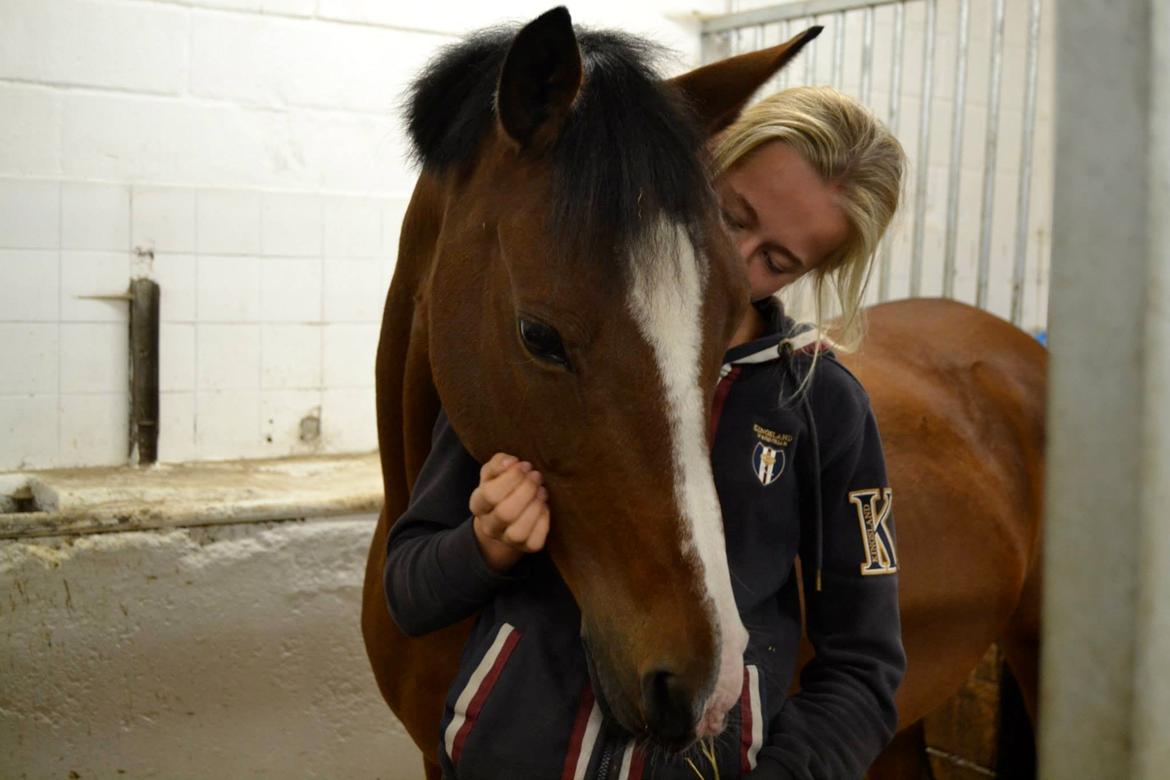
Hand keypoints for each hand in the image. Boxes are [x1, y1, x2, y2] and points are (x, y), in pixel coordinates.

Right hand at [470, 453, 550, 572]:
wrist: (505, 515)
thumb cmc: (500, 487)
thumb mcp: (494, 471)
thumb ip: (500, 463)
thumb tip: (511, 463)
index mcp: (478, 504)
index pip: (490, 494)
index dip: (511, 479)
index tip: (524, 466)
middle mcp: (489, 526)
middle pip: (506, 513)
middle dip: (526, 491)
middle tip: (536, 476)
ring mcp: (506, 539)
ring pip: (519, 532)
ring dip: (534, 507)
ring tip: (541, 491)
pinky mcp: (526, 547)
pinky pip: (535, 541)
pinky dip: (543, 521)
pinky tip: (544, 506)